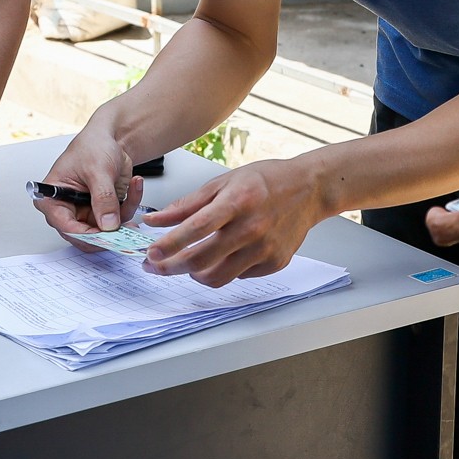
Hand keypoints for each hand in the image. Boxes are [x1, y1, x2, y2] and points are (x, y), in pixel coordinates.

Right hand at [32, 126, 143, 239]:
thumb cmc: (92, 146)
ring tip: (132, 191)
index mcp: (53, 198)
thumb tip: (107, 223)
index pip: (65, 226)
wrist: (110, 138)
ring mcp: (87, 212)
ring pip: (106, 231)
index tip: (105, 234)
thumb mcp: (97, 169)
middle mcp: (68, 209)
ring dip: (124, 214)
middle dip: (109, 229)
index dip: (86, 234)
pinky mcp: (104, 211)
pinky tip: (135, 186)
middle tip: (125, 223)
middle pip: (86, 235)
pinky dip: (130, 205)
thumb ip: (102, 197)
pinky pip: (119, 220)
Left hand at [143, 158, 329, 287]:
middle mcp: (252, 228)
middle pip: (202, 260)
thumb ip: (187, 204)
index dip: (170, 244)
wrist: (308, 189)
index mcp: (237, 202)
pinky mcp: (275, 263)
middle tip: (156, 266)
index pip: (196, 229)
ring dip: (195, 274)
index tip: (150, 253)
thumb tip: (155, 220)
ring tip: (188, 263)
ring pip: (218, 277)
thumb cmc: (266, 181)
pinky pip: (238, 277)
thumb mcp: (223, 182)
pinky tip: (223, 256)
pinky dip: (224, 270)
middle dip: (172, 267)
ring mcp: (265, 249)